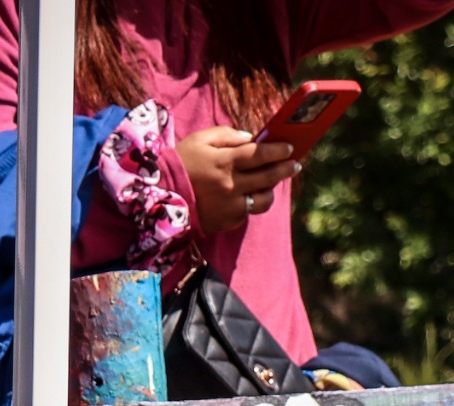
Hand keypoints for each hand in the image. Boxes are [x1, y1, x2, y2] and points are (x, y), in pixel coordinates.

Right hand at [175, 126, 298, 234]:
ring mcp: (229, 206)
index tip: (290, 148)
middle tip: (295, 164)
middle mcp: (230, 185)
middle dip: (285, 169)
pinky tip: (248, 196)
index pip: (260, 154)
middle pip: (268, 177)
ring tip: (272, 184)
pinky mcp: (225, 222)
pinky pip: (246, 213)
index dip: (279, 151)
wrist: (157, 196)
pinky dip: (250, 204)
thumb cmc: (180, 163)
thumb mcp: (199, 140)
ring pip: (263, 200)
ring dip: (271, 191)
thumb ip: (226, 135)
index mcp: (224, 161)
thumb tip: (251, 138)